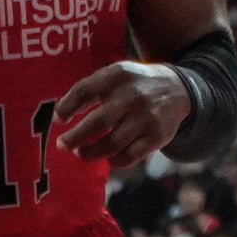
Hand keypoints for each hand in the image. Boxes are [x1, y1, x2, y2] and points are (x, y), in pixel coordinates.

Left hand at [52, 57, 196, 174]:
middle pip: (97, 122)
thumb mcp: (116, 75)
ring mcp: (147, 117)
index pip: (85, 91)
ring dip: (90, 152)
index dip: (67, 107)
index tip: (58, 119)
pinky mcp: (157, 136)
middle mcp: (133, 95)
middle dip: (74, 138)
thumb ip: (90, 89)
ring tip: (81, 152)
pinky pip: (128, 157)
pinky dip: (113, 161)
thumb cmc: (134, 85)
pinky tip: (108, 156)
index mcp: (119, 75)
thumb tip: (59, 116)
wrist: (178, 89)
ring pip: (111, 144)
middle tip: (62, 144)